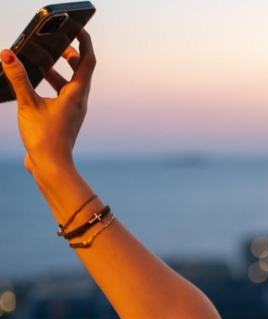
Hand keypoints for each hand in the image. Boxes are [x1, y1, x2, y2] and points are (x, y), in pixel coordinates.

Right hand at [0, 29, 95, 175]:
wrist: (51, 167)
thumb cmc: (45, 138)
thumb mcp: (28, 104)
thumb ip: (18, 79)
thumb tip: (8, 55)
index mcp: (76, 94)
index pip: (87, 61)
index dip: (84, 44)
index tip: (78, 30)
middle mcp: (79, 101)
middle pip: (81, 72)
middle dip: (71, 56)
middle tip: (58, 46)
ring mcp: (72, 112)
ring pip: (70, 85)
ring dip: (58, 72)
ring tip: (41, 63)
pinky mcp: (63, 120)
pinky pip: (61, 97)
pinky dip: (51, 87)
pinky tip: (35, 89)